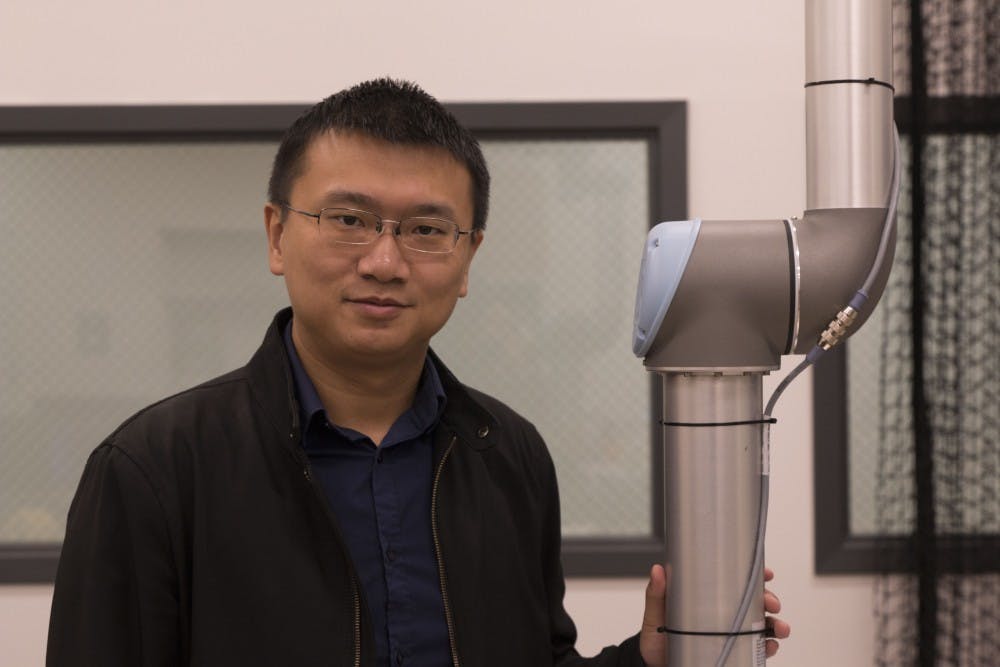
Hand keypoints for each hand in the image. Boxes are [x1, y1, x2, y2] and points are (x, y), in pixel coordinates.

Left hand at [638, 565, 790, 665]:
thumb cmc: (657, 637)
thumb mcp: (655, 614)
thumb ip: (657, 594)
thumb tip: (658, 570)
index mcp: (708, 599)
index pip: (734, 583)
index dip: (754, 576)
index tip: (766, 573)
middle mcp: (723, 615)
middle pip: (754, 602)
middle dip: (769, 600)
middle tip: (772, 603)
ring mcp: (729, 634)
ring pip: (761, 625)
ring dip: (775, 625)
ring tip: (778, 628)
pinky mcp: (731, 653)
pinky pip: (755, 650)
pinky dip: (767, 647)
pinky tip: (770, 646)